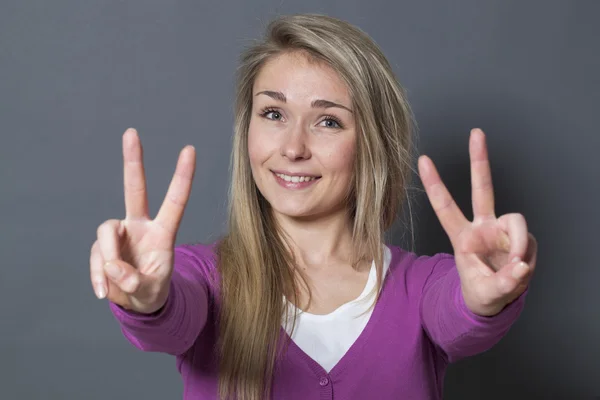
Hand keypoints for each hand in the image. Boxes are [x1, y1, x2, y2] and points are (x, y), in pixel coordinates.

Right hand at [89, 128, 195, 313]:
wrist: (137, 302)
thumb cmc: (152, 290)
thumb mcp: (152, 291)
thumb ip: (137, 282)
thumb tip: (116, 269)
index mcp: (163, 232)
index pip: (175, 201)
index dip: (182, 177)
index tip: (189, 149)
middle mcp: (140, 226)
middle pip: (135, 190)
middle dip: (133, 162)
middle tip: (131, 132)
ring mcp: (119, 234)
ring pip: (106, 232)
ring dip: (108, 260)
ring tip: (114, 283)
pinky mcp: (102, 247)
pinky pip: (96, 257)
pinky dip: (98, 276)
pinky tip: (104, 291)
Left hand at [418, 128, 537, 316]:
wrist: (496, 301)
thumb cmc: (481, 292)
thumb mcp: (486, 294)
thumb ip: (503, 283)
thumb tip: (521, 267)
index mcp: (462, 237)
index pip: (445, 207)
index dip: (434, 184)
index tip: (423, 160)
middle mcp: (482, 227)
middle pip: (482, 189)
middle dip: (479, 160)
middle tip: (476, 133)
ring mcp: (502, 230)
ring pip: (516, 220)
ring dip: (519, 243)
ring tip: (517, 266)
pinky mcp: (520, 238)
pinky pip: (529, 242)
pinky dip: (528, 258)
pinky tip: (520, 269)